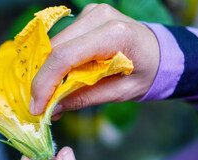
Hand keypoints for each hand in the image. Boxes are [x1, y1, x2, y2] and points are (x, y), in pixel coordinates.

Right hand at [29, 3, 159, 116]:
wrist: (160, 52)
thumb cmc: (145, 73)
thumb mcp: (119, 93)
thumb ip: (84, 98)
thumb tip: (52, 108)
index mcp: (114, 34)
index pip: (64, 56)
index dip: (44, 83)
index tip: (36, 107)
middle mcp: (99, 17)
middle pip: (55, 49)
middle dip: (43, 80)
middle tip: (42, 106)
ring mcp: (91, 13)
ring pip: (54, 45)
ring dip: (48, 72)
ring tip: (52, 95)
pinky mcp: (85, 17)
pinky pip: (61, 42)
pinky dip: (56, 63)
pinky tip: (61, 78)